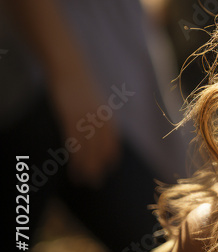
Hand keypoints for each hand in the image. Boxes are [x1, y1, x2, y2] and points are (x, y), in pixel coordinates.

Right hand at [48, 60, 121, 187]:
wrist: (70, 68)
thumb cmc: (81, 86)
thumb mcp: (94, 101)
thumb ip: (98, 116)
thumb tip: (98, 128)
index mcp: (108, 116)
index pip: (113, 141)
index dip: (111, 155)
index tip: (110, 168)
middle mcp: (100, 121)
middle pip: (101, 149)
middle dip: (98, 167)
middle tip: (96, 183)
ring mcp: (86, 120)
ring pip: (88, 149)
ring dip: (86, 167)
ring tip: (83, 181)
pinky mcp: (71, 118)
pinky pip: (74, 142)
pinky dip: (75, 157)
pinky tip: (74, 167)